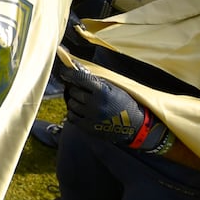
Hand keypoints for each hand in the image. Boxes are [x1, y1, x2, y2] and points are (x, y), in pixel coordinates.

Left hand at [55, 62, 169, 152]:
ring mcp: (90, 116)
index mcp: (102, 92)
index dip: (70, 74)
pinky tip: (80, 111)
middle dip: (76, 89)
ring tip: (83, 101)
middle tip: (81, 90)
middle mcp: (94, 104)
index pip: (80, 79)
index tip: (65, 72)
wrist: (134, 125)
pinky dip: (73, 112)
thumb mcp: (114, 89)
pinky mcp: (88, 127)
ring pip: (71, 104)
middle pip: (74, 92)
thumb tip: (80, 72)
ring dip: (75, 101)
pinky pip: (71, 117)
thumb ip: (97, 82)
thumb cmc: (125, 104)